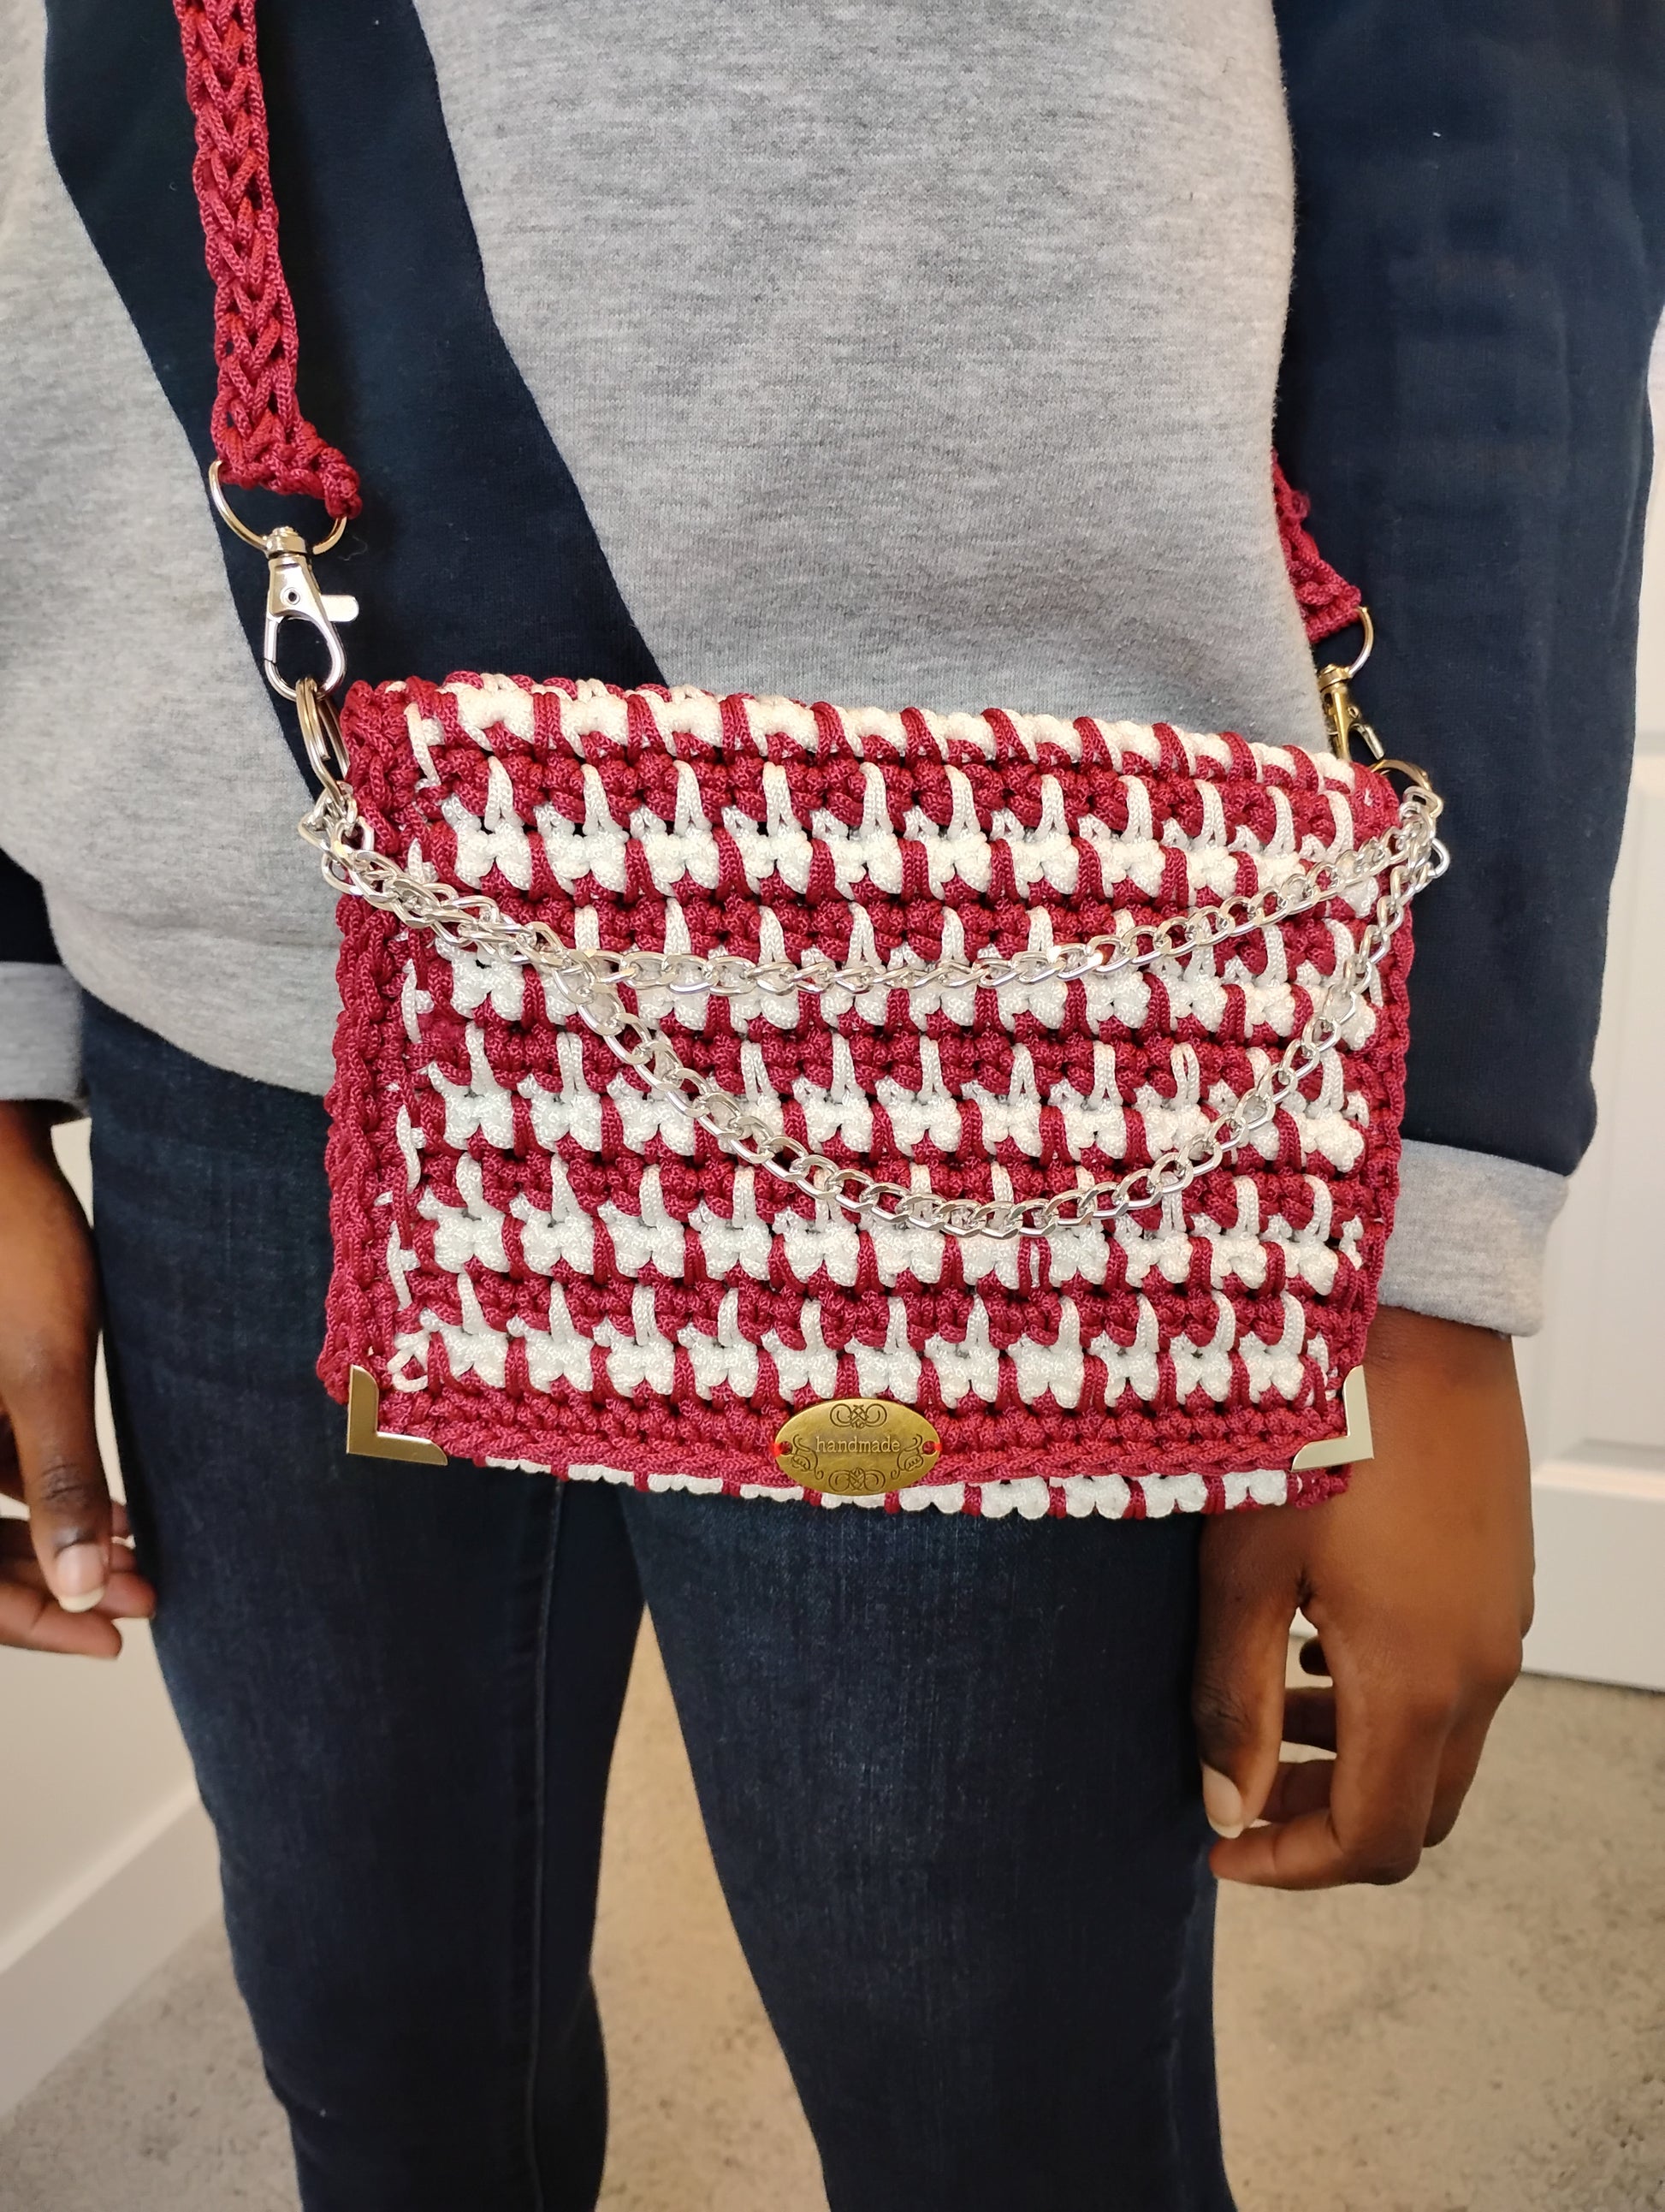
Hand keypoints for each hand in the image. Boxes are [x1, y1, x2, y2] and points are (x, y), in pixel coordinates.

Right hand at [0, 1101, 154, 1656]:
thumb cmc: (10, 1250)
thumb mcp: (44, 1372)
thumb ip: (62, 1482)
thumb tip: (83, 1593)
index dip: (31, 1621)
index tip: (111, 1637)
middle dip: (55, 1587)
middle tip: (143, 1600)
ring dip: (57, 1544)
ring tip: (141, 1561)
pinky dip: (44, 1497)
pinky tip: (118, 1512)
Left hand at [1192, 1303, 1531, 1886]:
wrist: (1414, 1321)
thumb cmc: (1313, 1428)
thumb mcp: (1243, 1566)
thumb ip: (1233, 1699)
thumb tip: (1227, 1808)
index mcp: (1418, 1682)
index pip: (1374, 1842)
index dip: (1293, 1866)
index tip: (1221, 1850)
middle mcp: (1481, 1670)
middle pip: (1417, 1809)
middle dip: (1327, 1819)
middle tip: (1242, 1786)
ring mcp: (1502, 1623)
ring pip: (1439, 1743)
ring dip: (1357, 1751)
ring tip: (1272, 1699)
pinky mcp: (1503, 1579)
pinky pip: (1456, 1679)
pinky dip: (1389, 1695)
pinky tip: (1321, 1635)